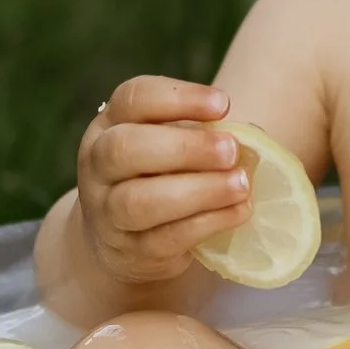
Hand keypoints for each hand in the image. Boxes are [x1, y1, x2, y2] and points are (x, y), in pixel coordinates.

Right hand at [72, 77, 252, 296]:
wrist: (123, 242)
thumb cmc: (158, 176)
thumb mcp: (169, 146)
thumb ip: (201, 134)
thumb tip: (251, 137)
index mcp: (109, 125)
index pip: (133, 99)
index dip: (179, 98)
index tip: (223, 105)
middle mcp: (98, 165)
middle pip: (126, 148)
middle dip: (186, 147)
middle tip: (231, 150)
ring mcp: (107, 211)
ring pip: (140, 201)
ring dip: (199, 190)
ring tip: (241, 185)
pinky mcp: (130, 250)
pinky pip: (165, 238)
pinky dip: (207, 222)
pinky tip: (238, 211)